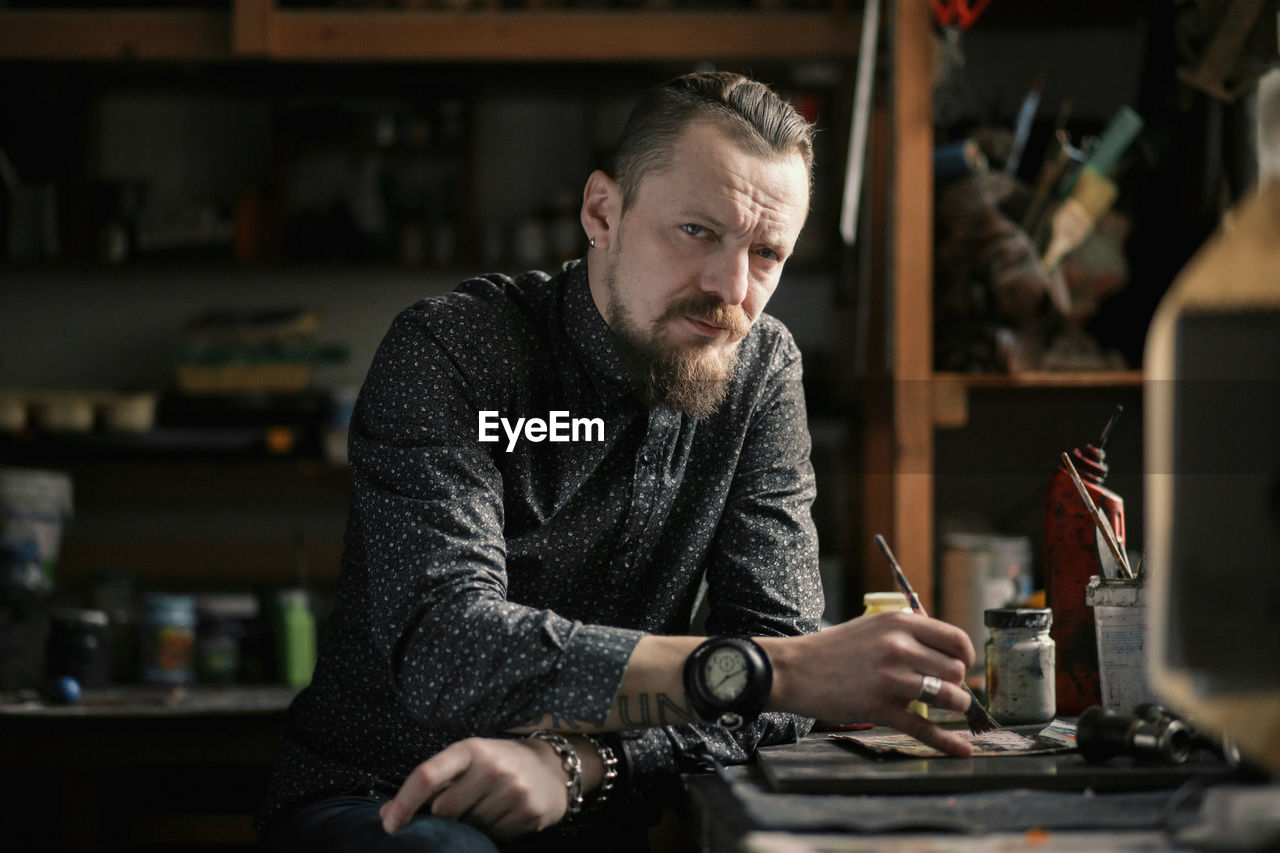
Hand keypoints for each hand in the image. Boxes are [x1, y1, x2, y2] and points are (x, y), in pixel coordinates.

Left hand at [379, 737, 571, 839]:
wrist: (552, 768)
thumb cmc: (498, 764)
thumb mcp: (467, 761)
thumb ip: (430, 784)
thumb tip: (387, 814)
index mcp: (470, 749)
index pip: (427, 775)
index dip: (403, 803)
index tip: (389, 825)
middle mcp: (492, 766)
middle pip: (444, 810)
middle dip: (445, 815)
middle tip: (464, 803)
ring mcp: (512, 790)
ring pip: (467, 827)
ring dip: (468, 825)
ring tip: (487, 807)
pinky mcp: (528, 812)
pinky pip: (492, 836)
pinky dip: (489, 832)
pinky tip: (502, 815)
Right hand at [763, 611, 976, 756]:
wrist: (794, 669)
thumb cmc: (833, 649)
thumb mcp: (873, 627)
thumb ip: (907, 635)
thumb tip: (945, 653)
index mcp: (899, 622)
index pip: (956, 639)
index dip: (965, 656)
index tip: (960, 666)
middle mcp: (899, 647)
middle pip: (956, 670)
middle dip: (955, 682)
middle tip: (943, 688)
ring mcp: (891, 679)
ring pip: (950, 697)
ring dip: (955, 705)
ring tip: (947, 708)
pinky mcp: (881, 708)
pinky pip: (924, 728)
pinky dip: (947, 741)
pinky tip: (962, 748)